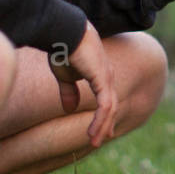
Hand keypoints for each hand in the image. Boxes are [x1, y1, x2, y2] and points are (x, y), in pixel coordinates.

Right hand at [50, 21, 118, 146]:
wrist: (64, 32)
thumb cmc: (63, 48)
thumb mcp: (65, 75)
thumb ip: (69, 92)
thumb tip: (70, 108)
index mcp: (100, 75)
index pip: (107, 99)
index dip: (105, 116)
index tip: (102, 131)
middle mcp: (108, 77)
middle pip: (111, 106)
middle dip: (106, 125)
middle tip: (99, 141)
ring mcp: (107, 78)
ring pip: (110, 109)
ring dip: (102, 127)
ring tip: (94, 142)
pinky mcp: (103, 80)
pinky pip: (105, 106)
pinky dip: (101, 120)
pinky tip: (93, 131)